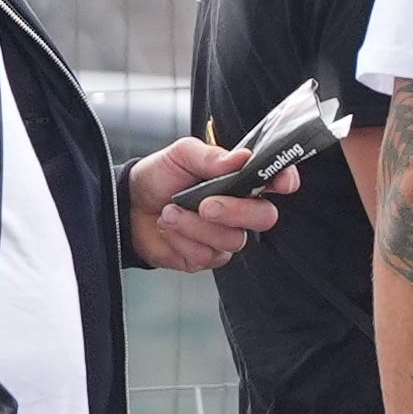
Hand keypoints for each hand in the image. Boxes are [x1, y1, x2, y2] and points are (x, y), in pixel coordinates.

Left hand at [125, 132, 285, 271]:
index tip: (281, 183)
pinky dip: (181, 240)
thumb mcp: (180, 155)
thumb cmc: (159, 177)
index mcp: (240, 180)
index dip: (285, 180)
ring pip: (232, 240)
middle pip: (265, 217)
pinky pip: (206, 256)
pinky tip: (169, 228)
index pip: (276, 180)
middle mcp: (240, 210)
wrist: (127, 205)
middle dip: (235, 211)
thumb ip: (210, 156)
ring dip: (195, 226)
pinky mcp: (207, 258)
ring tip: (170, 212)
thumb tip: (240, 158)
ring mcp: (225, 236)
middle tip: (205, 204)